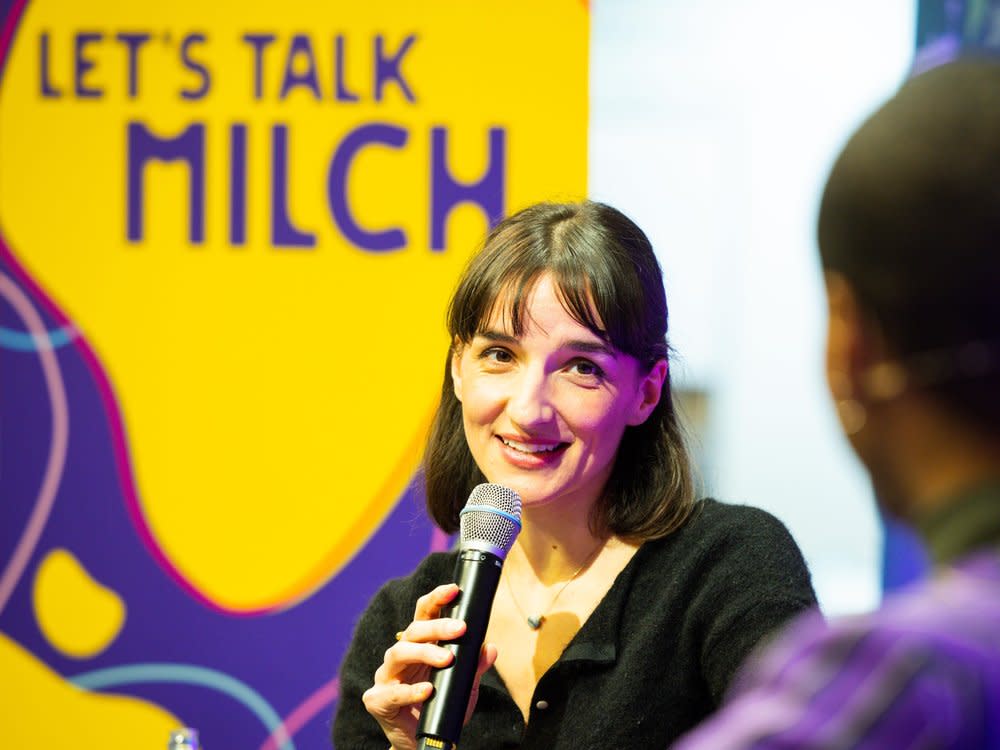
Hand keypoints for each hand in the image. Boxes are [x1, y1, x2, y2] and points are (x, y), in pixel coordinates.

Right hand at [362, 583, 498, 749]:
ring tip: (447, 659)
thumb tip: (490, 648)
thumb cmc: (440, 707)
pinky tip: (428, 690)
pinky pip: (392, 692)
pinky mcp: (378, 700)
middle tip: (460, 629)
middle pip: (413, 631)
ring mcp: (386, 677)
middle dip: (437, 627)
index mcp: (419, 645)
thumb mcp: (465, 687)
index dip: (437, 599)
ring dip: (424, 652)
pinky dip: (410, 690)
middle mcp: (400, 656)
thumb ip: (475, 667)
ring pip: (399, 653)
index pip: (424, 615)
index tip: (454, 589)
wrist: (423, 742)